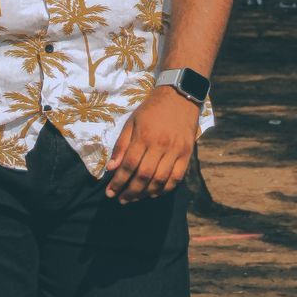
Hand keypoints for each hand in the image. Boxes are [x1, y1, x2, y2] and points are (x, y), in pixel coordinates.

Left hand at [104, 87, 200, 203]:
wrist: (180, 96)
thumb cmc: (151, 109)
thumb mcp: (131, 122)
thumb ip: (121, 145)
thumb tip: (111, 168)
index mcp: (144, 136)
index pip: (129, 165)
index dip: (118, 181)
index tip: (110, 192)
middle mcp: (160, 145)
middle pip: (144, 176)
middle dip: (130, 191)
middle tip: (121, 200)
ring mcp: (175, 150)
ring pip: (160, 180)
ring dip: (146, 194)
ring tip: (135, 199)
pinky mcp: (187, 154)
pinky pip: (177, 178)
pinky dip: (165, 189)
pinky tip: (154, 193)